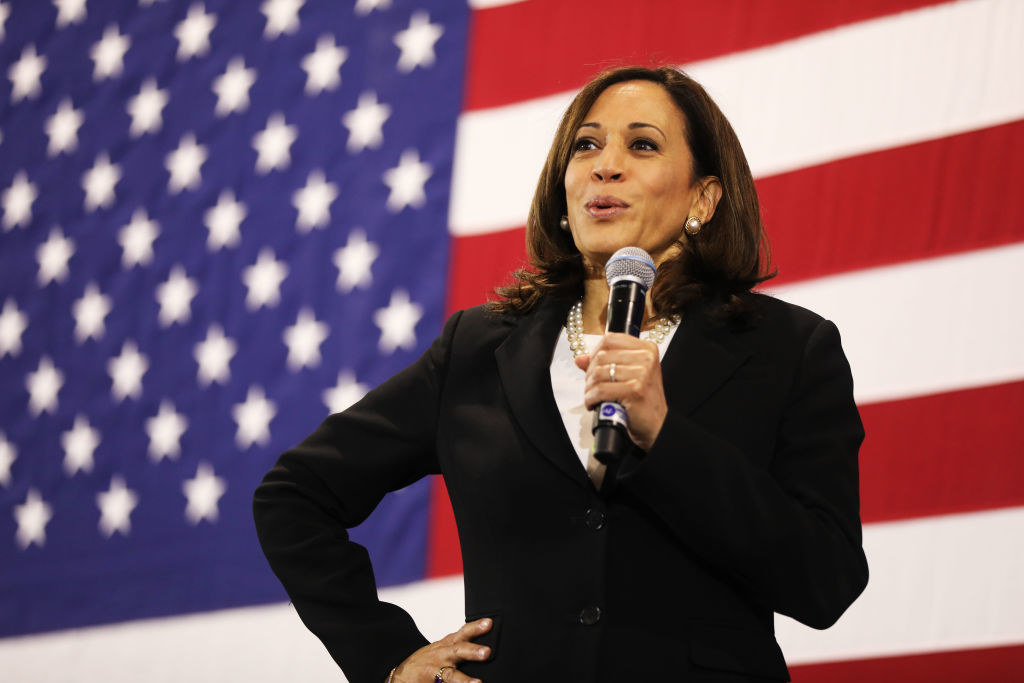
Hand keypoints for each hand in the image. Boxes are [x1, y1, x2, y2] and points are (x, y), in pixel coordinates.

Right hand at [390, 618, 491, 682]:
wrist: (403, 673)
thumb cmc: (429, 659)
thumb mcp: (443, 646)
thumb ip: (461, 642)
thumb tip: (487, 638)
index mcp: (447, 645)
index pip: (463, 632)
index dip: (475, 627)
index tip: (489, 623)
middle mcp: (443, 656)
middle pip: (458, 651)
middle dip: (472, 651)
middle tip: (487, 652)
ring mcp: (436, 672)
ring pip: (450, 675)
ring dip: (464, 680)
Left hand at [575, 332, 667, 451]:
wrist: (657, 424)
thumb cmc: (642, 399)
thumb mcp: (628, 375)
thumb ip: (605, 363)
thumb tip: (580, 359)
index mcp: (646, 348)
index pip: (610, 339)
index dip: (595, 352)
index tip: (593, 366)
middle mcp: (646, 358)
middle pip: (601, 356)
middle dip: (590, 373)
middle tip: (592, 386)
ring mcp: (642, 373)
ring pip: (598, 373)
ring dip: (589, 388)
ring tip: (592, 396)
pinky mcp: (634, 390)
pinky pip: (600, 390)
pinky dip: (591, 398)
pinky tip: (593, 404)